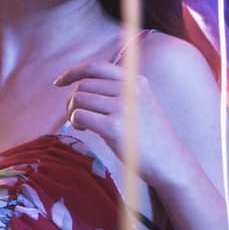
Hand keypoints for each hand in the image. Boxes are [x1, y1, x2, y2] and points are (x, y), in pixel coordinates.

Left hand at [55, 61, 191, 192]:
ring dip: (71, 111)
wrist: (169, 162)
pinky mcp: (115, 126)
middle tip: (75, 116)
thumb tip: (80, 86)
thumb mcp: (141, 103)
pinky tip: (83, 130)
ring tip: (80, 124)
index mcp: (136, 82)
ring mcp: (123, 107)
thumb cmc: (150, 137)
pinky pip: (80, 115)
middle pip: (84, 84)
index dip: (73, 72)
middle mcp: (130, 90)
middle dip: (72, 99)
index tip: (59, 82)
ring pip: (79, 98)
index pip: (96, 67)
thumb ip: (117, 91)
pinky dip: (75, 122)